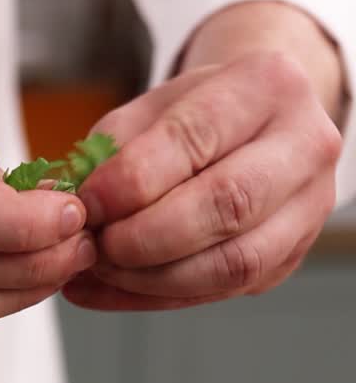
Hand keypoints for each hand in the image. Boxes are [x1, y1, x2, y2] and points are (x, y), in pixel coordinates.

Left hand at [63, 52, 340, 310]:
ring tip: (101, 270)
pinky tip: (113, 290)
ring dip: (153, 278)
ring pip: (232, 263)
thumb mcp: (154, 107)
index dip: (133, 179)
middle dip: (146, 236)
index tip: (87, 203)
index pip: (196, 137)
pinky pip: (222, 291)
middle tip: (96, 246)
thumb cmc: (199, 115)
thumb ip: (114, 149)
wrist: (253, 129)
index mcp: (269, 85)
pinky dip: (159, 297)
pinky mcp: (289, 258)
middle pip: (226, 204)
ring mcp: (307, 208)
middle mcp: (305, 145)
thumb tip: (74, 205)